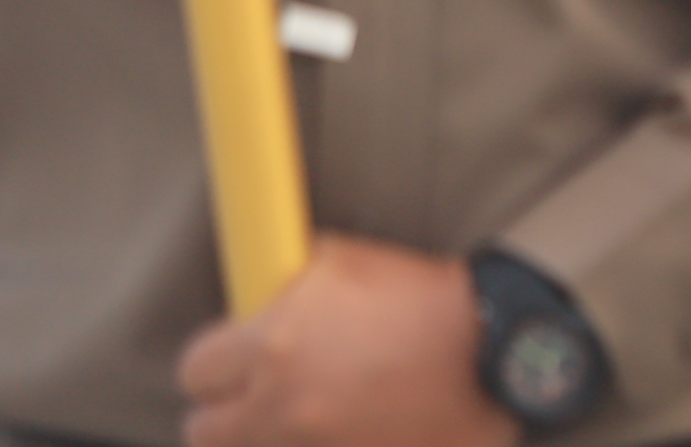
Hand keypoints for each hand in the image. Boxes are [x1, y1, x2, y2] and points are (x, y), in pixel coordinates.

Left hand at [177, 236, 515, 446]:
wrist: (494, 351)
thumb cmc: (426, 300)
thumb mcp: (350, 262)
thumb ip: (289, 278)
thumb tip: (256, 289)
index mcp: (276, 344)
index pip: (196, 367)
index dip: (215, 359)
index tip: (233, 355)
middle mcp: (281, 405)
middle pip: (203, 429)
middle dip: (225, 407)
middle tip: (255, 390)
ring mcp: (309, 446)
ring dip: (260, 434)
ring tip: (300, 410)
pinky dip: (301, 445)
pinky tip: (334, 426)